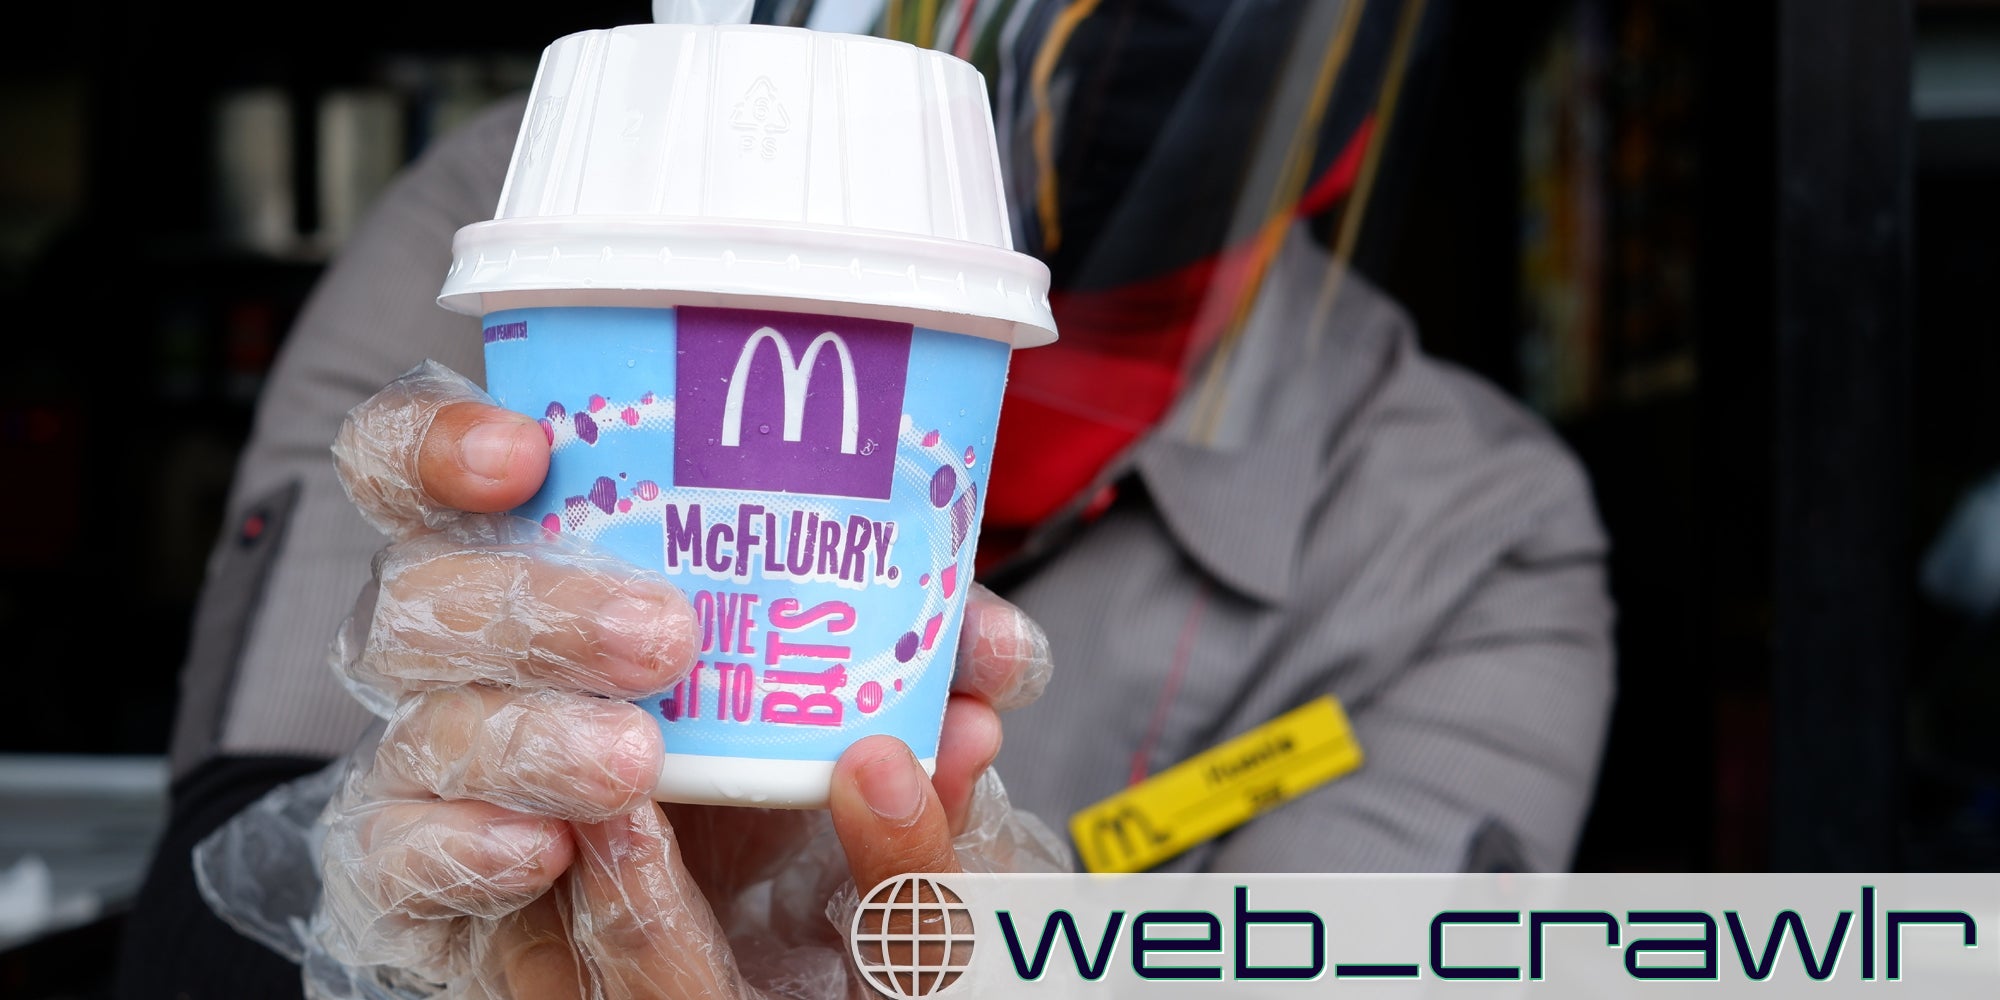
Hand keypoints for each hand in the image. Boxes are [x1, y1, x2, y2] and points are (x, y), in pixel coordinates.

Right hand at [312, 361, 1060, 997]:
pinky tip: (542, 847)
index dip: (438, 443)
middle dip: (535, 607)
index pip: (419, 466)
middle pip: (417, 594)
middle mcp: (458, 648)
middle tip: (666, 640)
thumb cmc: (746, 740)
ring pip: (417, 726)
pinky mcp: (419, 872)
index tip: (528, 450)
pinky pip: (398, 855)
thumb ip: (907, 651)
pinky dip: (464, 846)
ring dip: (529, 735)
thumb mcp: (830, 680)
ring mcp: (430, 758)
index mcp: (534, 554)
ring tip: (636, 763)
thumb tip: (993, 655)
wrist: (711, 898)